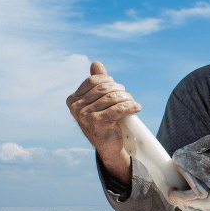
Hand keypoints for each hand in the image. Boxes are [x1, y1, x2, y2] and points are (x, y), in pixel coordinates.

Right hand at [66, 61, 140, 183]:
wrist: (108, 146)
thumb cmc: (103, 121)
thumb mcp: (98, 101)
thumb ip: (96, 82)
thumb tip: (96, 63)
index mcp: (73, 100)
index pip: (94, 81)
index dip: (109, 81)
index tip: (118, 88)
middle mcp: (76, 107)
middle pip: (104, 89)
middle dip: (120, 90)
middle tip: (128, 97)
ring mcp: (86, 116)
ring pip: (113, 98)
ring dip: (127, 98)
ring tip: (133, 102)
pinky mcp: (98, 123)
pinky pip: (119, 109)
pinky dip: (131, 106)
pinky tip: (137, 107)